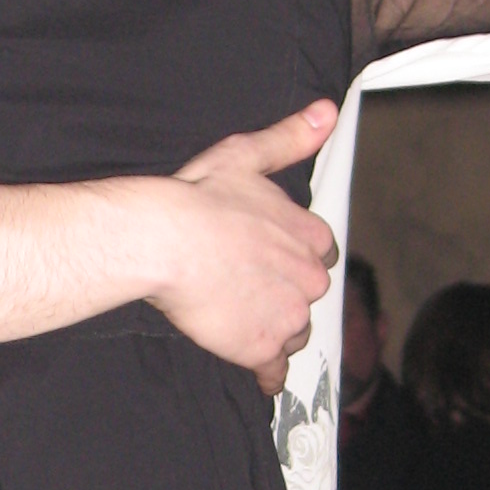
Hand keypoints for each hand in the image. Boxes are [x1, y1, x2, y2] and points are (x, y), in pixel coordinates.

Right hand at [135, 100, 339, 390]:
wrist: (164, 242)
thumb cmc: (197, 200)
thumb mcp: (246, 157)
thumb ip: (289, 139)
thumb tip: (325, 114)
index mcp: (309, 235)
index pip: (319, 256)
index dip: (293, 260)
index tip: (272, 263)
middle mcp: (309, 278)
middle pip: (307, 297)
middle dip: (284, 297)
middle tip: (248, 292)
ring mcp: (288, 316)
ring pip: (293, 332)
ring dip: (274, 330)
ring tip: (243, 323)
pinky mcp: (261, 348)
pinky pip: (274, 371)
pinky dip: (266, 374)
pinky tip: (259, 375)